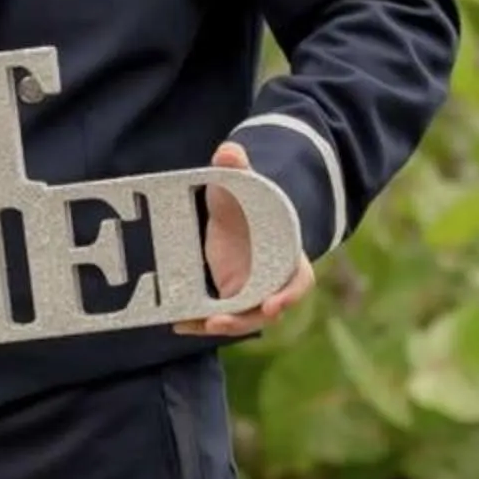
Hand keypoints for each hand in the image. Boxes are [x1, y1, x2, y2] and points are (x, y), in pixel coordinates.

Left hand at [173, 143, 314, 338]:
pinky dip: (201, 322)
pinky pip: (219, 316)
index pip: (299, 281)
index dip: (288, 295)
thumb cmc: (248, 202)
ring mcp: (252, 293)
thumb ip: (237, 169)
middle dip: (245, 319)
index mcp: (288, 255)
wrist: (238, 217)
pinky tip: (178, 323)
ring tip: (193, 326)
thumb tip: (228, 151)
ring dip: (220, 326)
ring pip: (242, 318)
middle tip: (219, 323)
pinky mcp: (230, 299)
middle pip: (266, 309)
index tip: (272, 307)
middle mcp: (273, 281)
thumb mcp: (242, 185)